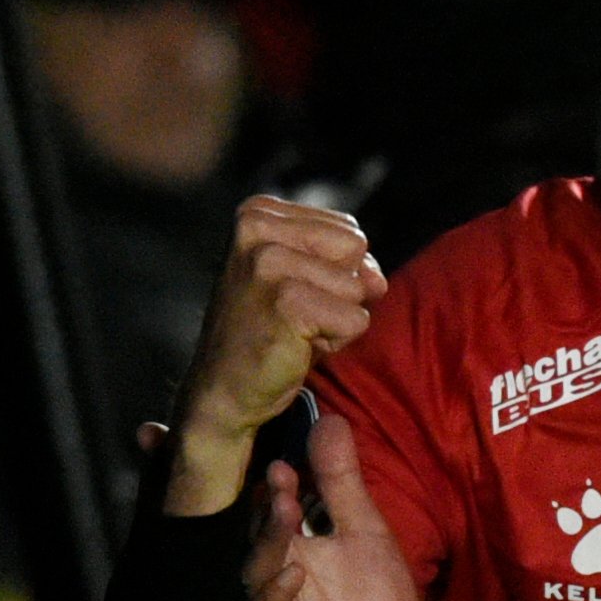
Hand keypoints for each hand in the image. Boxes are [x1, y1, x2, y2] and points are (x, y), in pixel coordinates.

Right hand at [167, 196, 386, 514]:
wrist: (224, 388)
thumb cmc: (271, 330)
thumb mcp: (306, 279)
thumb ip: (348, 262)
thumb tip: (376, 279)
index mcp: (258, 212)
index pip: (348, 231)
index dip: (337, 271)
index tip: (295, 294)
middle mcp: (256, 228)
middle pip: (356, 249)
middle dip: (341, 290)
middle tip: (297, 314)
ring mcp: (268, 263)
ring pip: (358, 286)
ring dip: (337, 318)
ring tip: (295, 330)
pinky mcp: (286, 302)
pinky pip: (356, 320)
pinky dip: (336, 341)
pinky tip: (297, 345)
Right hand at [241, 415, 430, 600]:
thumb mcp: (366, 532)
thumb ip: (343, 482)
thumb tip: (330, 418)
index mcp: (283, 543)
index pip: (255, 504)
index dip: (250, 477)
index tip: (266, 451)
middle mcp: (265, 573)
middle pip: (246, 534)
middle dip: (255, 504)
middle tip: (275, 473)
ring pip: (252, 572)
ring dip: (268, 542)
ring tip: (286, 511)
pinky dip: (274, 596)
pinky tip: (293, 574)